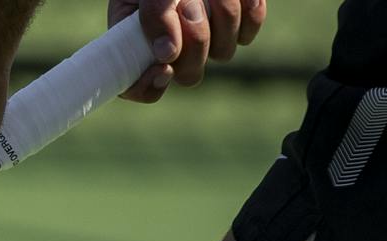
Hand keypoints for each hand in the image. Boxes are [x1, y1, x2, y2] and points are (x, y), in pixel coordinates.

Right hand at [113, 0, 265, 102]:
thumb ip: (152, 15)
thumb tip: (166, 57)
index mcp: (138, 42)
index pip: (137, 87)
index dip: (147, 86)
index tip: (162, 67)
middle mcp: (174, 48)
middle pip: (189, 75)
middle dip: (194, 40)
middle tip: (188, 5)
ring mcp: (210, 38)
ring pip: (223, 53)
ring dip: (220, 17)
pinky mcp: (241, 24)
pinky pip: (249, 31)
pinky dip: (246, 10)